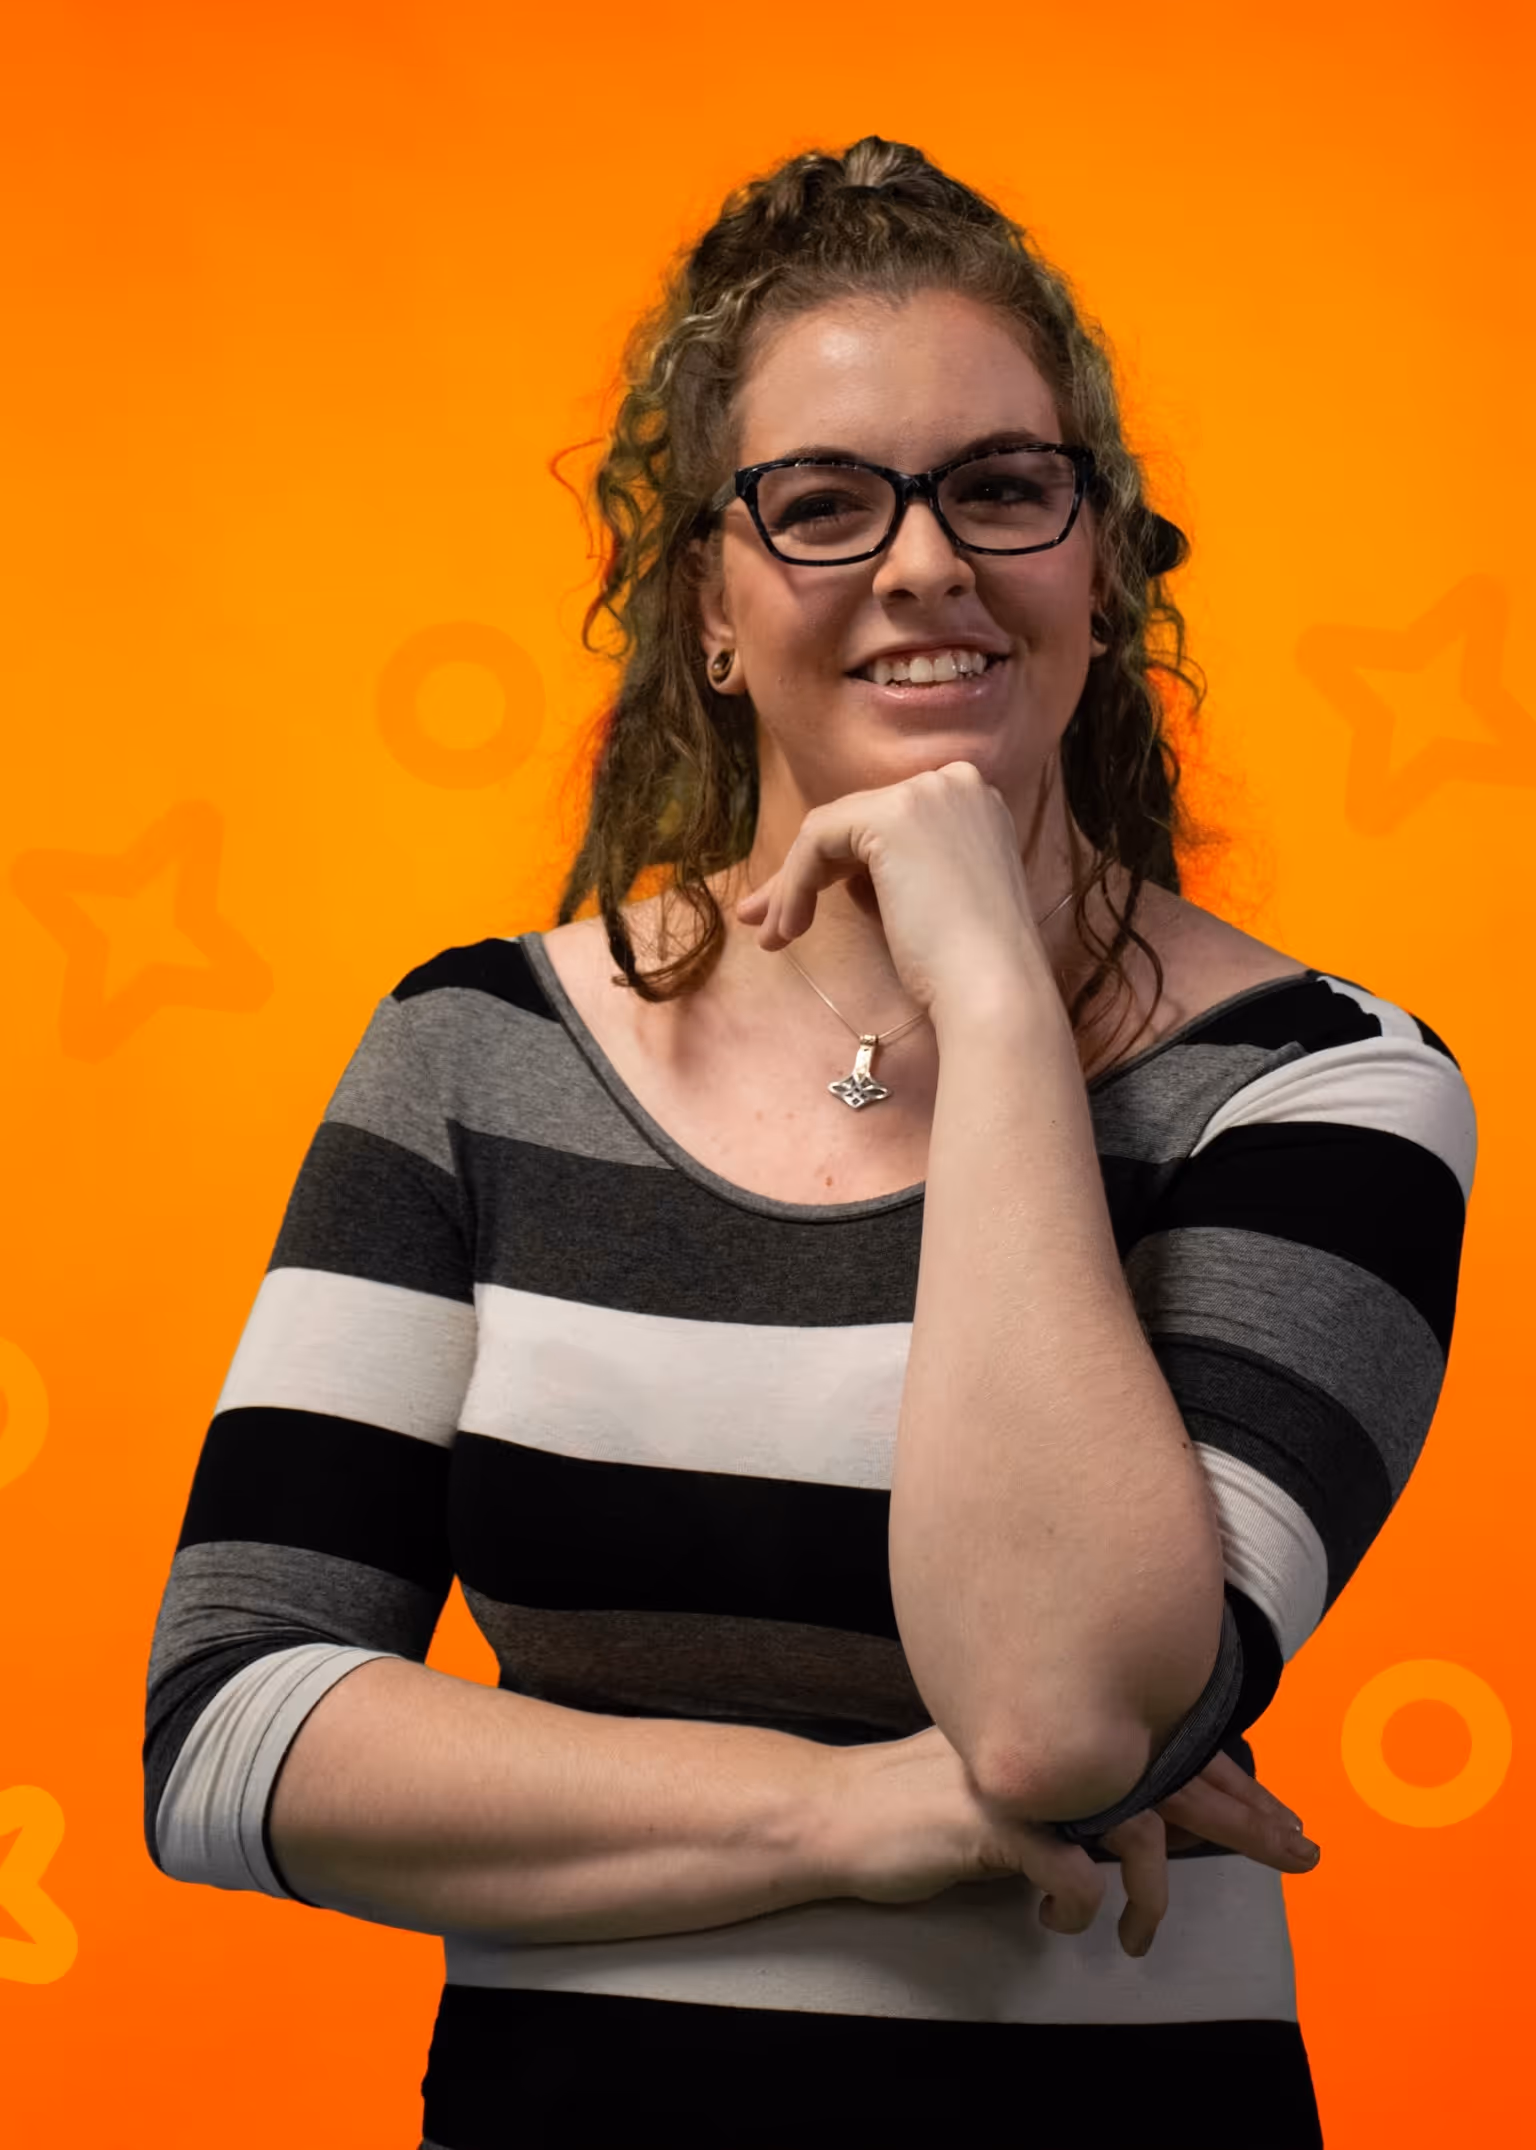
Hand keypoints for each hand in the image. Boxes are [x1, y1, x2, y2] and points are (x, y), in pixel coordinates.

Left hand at [733, 762, 1047, 1019]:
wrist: (993, 990)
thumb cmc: (964, 967)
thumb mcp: (927, 903)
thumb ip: (889, 875)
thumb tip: (833, 876)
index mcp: (972, 804)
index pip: (884, 826)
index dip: (838, 866)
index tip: (801, 911)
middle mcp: (954, 784)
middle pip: (854, 824)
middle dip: (803, 874)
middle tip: (766, 921)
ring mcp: (926, 793)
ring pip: (830, 831)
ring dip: (793, 886)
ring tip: (771, 938)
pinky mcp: (892, 815)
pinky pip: (818, 840)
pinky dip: (795, 884)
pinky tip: (790, 929)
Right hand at [813, 1725, 1319, 1961]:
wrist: (839, 1813)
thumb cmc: (926, 1809)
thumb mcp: (1018, 1787)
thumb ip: (1075, 1788)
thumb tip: (1142, 1816)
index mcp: (1063, 1725)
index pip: (1167, 1746)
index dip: (1231, 1781)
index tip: (1283, 1817)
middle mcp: (1053, 1735)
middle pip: (1173, 1774)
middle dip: (1246, 1819)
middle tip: (1302, 1855)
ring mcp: (1025, 1770)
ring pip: (1131, 1826)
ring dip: (1146, 1895)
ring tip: (1135, 1939)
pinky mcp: (991, 1816)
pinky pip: (1070, 1870)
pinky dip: (1077, 1906)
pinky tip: (1056, 1923)